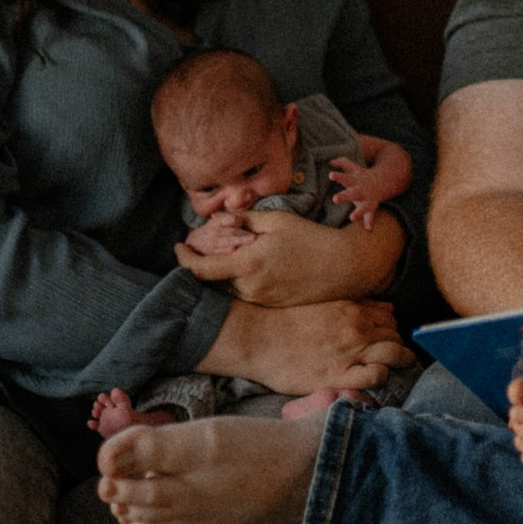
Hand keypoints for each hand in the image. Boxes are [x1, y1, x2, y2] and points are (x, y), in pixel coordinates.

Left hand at [179, 205, 401, 304]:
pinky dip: (239, 279)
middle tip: (204, 243)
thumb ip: (246, 219)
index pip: (201, 270)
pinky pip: (245, 293)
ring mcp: (261, 300)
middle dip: (204, 262)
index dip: (184, 259)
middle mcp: (251, 287)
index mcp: (248, 265)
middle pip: (212, 280)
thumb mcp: (278, 221)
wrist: (344, 267)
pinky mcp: (271, 306)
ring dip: (223, 271)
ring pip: (228, 287)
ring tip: (230, 251)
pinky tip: (250, 264)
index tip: (178, 246)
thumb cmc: (311, 239)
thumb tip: (222, 217)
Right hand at [199, 296, 413, 395]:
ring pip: (395, 354)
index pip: (390, 320)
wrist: (258, 338)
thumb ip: (357, 305)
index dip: (392, 331)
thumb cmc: (286, 322)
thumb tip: (386, 308)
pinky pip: (376, 376)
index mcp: (353, 310)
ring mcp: (349, 352)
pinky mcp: (338, 375)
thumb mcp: (325, 305)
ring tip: (397, 369)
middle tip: (393, 357)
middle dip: (398, 346)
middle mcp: (356, 329)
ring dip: (400, 361)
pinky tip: (374, 378)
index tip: (388, 340)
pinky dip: (382, 377)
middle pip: (395, 337)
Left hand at [328, 136, 411, 229]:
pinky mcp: (371, 207)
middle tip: (335, 199)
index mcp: (355, 180)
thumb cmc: (362, 176)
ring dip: (358, 213)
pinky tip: (368, 230)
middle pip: (351, 193)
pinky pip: (370, 216)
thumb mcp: (353, 168)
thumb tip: (328, 161)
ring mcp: (366, 200)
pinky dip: (369, 222)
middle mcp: (360, 190)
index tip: (330, 174)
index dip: (338, 176)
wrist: (382, 181)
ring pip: (362, 207)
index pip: (345, 177)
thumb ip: (342, 163)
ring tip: (352, 218)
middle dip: (344, 196)